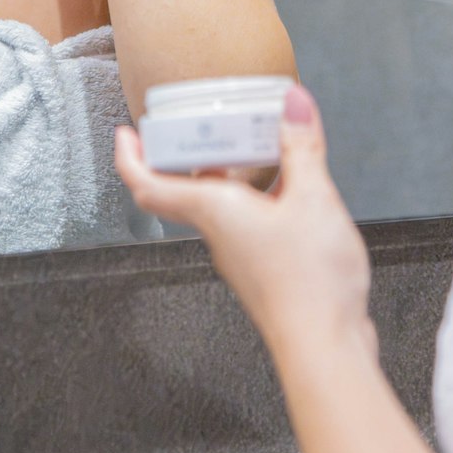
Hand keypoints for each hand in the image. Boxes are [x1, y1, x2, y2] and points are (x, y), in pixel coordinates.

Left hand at [115, 86, 376, 359]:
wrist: (327, 350)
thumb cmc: (309, 282)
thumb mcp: (312, 197)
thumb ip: (302, 147)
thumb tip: (293, 101)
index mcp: (214, 211)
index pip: (149, 184)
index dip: (130, 156)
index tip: (125, 132)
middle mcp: (219, 234)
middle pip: (186, 189)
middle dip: (191, 154)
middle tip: (201, 122)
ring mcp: (241, 256)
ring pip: (221, 206)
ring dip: (230, 173)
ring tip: (254, 143)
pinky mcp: (265, 270)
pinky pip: (249, 223)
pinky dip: (259, 197)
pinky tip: (291, 188)